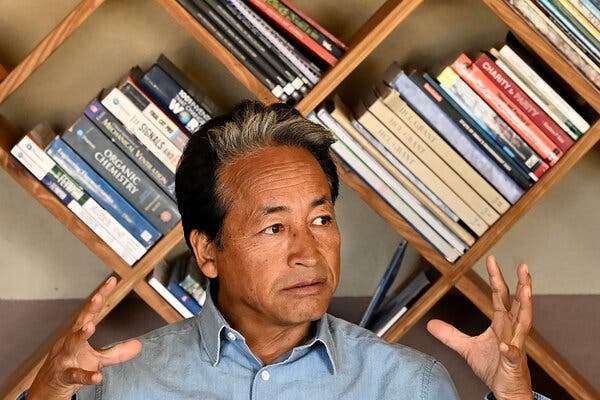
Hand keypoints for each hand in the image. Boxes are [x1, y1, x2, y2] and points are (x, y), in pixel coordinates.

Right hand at [27, 276, 141, 399]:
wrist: (48, 389)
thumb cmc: (71, 367)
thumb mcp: (97, 359)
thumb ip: (118, 352)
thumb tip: (139, 345)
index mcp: (78, 333)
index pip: (91, 312)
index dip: (101, 296)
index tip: (112, 281)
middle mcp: (70, 342)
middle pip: (80, 322)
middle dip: (89, 309)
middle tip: (98, 297)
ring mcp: (65, 358)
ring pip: (72, 345)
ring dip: (80, 335)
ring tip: (90, 327)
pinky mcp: (64, 376)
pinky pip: (76, 375)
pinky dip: (87, 376)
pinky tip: (98, 376)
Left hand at [427, 255, 532, 399]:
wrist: (506, 390)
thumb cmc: (494, 367)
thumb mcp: (467, 348)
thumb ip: (450, 334)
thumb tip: (431, 323)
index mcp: (502, 323)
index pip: (500, 296)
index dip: (496, 278)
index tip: (492, 260)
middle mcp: (511, 331)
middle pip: (518, 304)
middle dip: (521, 285)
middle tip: (523, 267)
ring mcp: (515, 346)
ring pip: (524, 323)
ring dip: (526, 306)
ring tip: (526, 290)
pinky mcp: (514, 364)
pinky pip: (513, 355)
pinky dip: (510, 349)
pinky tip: (505, 345)